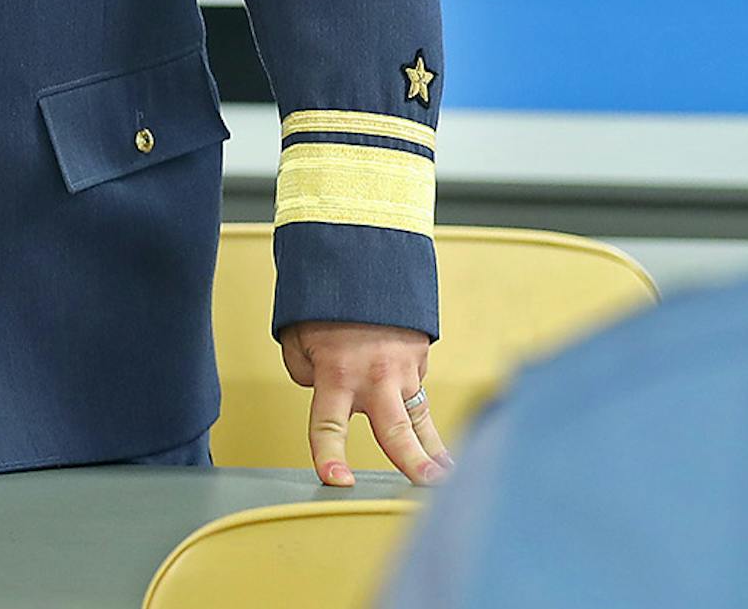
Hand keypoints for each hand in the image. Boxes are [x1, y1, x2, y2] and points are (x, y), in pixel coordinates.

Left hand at [280, 319, 451, 486]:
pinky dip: (419, 412)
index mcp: (337, 373)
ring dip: (434, 451)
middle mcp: (374, 378)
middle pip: (395, 431)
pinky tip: (430, 433)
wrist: (364, 263)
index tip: (336, 480)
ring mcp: (401, 371)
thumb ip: (308, 374)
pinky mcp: (418, 361)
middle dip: (413, 462)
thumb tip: (325, 395)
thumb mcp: (298, 337)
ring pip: (418, 420)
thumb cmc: (327, 302)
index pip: (328, 425)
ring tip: (450, 478)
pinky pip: (415, 393)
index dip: (329, 455)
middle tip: (429, 484)